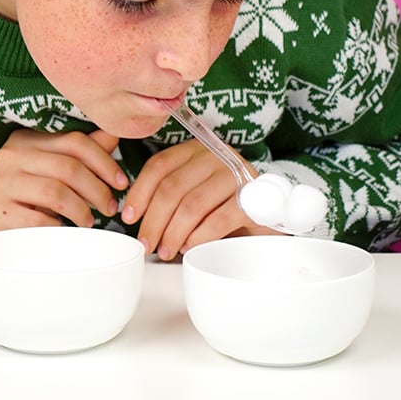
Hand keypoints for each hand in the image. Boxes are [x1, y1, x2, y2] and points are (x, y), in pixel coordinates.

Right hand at [0, 129, 127, 240]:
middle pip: (68, 167)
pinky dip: (58, 227)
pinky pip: (38, 220)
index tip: (121, 182)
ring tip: (89, 220)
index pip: (75, 142)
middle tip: (110, 207)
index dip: (105, 162)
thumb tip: (116, 131)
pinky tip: (64, 231)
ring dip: (81, 209)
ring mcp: (1, 184)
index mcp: (26, 139)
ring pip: (56, 192)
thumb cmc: (28, 195)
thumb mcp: (53, 169)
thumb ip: (81, 152)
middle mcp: (10, 156)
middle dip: (97, 189)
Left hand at [121, 140, 279, 259]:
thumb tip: (134, 217)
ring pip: (192, 204)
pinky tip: (190, 247)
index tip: (129, 217)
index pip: (159, 166)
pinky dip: (200, 236)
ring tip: (166, 250)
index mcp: (196, 149)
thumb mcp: (193, 193)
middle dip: (154, 220)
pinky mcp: (253, 198)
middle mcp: (216, 155)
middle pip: (172, 187)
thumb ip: (170, 196)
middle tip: (147, 244)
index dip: (140, 193)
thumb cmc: (224, 206)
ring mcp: (236, 174)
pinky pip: (219, 219)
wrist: (271, 214)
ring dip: (174, 233)